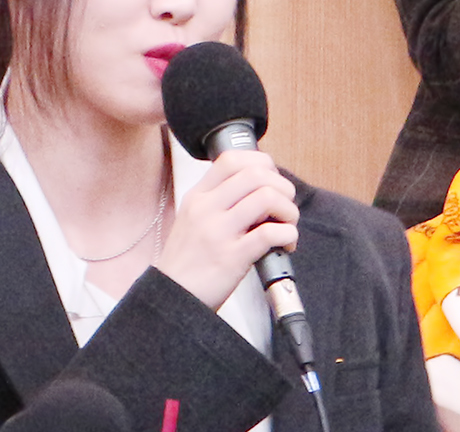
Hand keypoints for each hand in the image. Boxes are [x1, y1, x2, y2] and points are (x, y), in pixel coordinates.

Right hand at [156, 149, 297, 310]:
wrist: (170, 299)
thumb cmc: (187, 263)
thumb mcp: (192, 220)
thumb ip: (220, 201)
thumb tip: (262, 187)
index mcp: (198, 197)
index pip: (232, 159)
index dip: (262, 163)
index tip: (272, 179)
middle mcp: (206, 209)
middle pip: (256, 174)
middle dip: (282, 187)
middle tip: (285, 206)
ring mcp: (217, 232)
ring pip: (267, 198)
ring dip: (289, 210)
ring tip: (287, 225)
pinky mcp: (232, 257)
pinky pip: (271, 233)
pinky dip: (288, 234)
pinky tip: (286, 244)